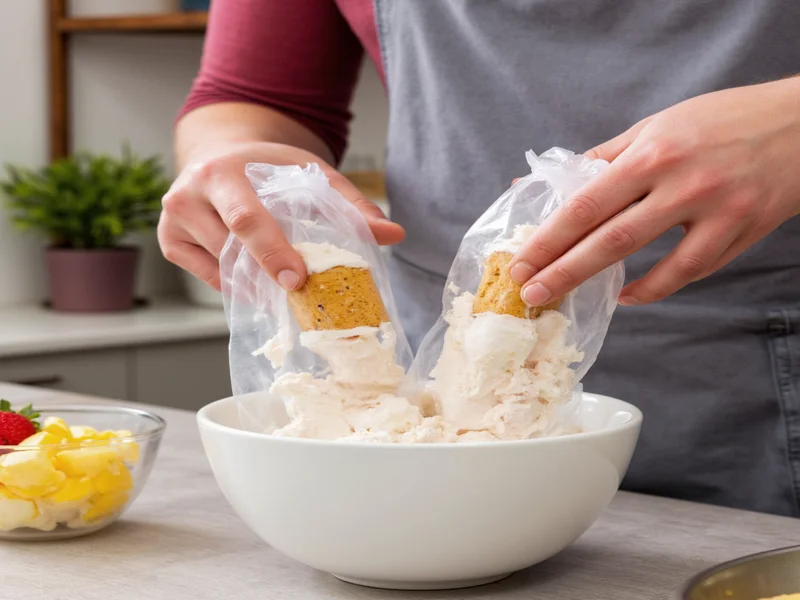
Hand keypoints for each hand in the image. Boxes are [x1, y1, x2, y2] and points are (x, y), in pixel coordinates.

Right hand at [158, 142, 403, 290]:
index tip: (298, 281)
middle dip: (266, 275)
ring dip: (255, 283)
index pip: (246, 221)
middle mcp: (188, 195)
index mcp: (221, 172)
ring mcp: (173, 222)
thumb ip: (349, 203)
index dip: (272, 254)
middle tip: (299, 293)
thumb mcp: (308, 173)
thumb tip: (393, 233)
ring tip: (284, 284)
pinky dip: (236, 284)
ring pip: (220, 270)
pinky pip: (208, 278)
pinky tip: (257, 281)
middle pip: (230, 250)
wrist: (218, 154)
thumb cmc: (265, 168)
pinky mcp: (170, 243)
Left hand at [509, 78, 799, 306]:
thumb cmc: (720, 120)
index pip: (587, 203)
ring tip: (569, 298)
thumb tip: (548, 183)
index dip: (549, 237)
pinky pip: (690, 272)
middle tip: (529, 293)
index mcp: (653, 152)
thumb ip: (602, 157)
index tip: (521, 261)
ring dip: (605, 286)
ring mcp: (716, 212)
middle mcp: (682, 183)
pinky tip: (627, 294)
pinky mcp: (741, 232)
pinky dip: (655, 288)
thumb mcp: (656, 126)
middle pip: (610, 239)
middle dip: (563, 271)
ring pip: (652, 263)